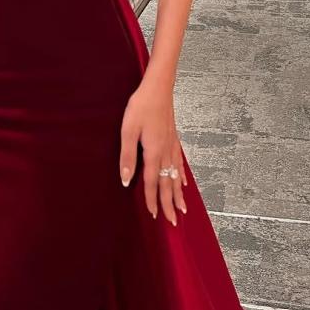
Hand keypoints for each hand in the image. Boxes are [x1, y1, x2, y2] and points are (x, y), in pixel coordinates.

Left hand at [119, 76, 187, 224]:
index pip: (152, 182)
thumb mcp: (128, 130)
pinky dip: (182, 176)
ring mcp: (172, 145)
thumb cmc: (141, 106)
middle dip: (170, 204)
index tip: (154, 215)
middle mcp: (166, 152)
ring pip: (176, 176)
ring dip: (178, 194)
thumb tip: (125, 180)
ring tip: (183, 208)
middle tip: (173, 221)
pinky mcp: (174, 138)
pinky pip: (179, 163)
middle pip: (168, 184)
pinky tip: (183, 181)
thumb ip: (127, 157)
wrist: (158, 88)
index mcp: (153, 152)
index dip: (152, 200)